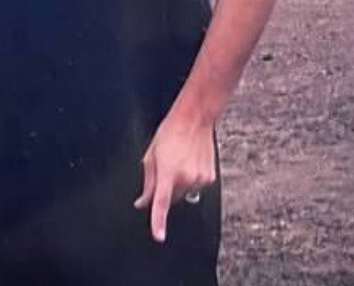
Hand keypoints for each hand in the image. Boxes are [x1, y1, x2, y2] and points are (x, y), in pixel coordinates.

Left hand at [134, 108, 217, 243]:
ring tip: (181, 160)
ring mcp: (199, 179)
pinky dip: (192, 179)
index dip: (158, 222)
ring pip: (185, 192)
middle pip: (172, 197)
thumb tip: (143, 202)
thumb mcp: (151, 154)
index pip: (161, 203)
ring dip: (180, 183)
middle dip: (167, 188)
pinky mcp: (210, 178)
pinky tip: (191, 161)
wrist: (194, 118)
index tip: (158, 235)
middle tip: (168, 167)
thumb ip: (148, 182)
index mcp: (167, 172)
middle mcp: (185, 178)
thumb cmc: (171, 131)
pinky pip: (196, 186)